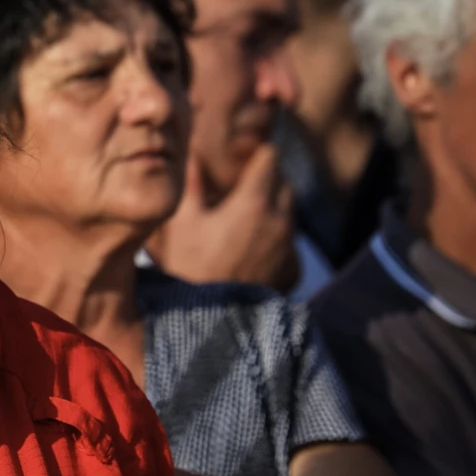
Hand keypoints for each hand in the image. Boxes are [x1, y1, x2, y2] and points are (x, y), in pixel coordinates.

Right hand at [147, 146, 297, 289]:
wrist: (208, 322)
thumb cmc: (189, 267)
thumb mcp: (182, 222)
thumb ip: (192, 185)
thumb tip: (193, 156)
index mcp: (254, 203)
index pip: (270, 158)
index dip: (255, 154)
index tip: (240, 158)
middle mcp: (281, 222)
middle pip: (285, 184)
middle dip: (267, 180)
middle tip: (240, 187)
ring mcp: (290, 249)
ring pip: (289, 214)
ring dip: (272, 209)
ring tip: (244, 219)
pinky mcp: (293, 272)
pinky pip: (290, 244)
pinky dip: (276, 239)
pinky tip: (253, 248)